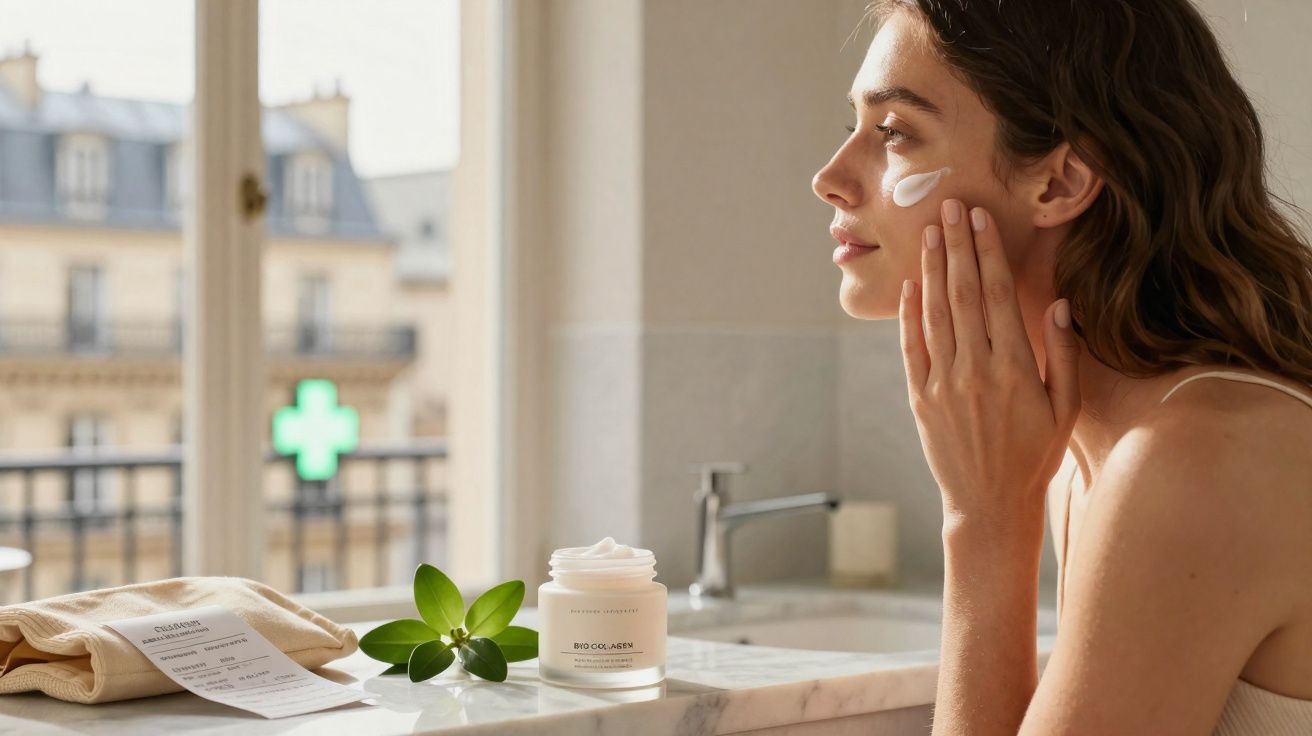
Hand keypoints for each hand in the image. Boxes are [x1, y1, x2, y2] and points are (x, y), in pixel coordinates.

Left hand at [899, 199, 1080, 535]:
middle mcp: (975, 371)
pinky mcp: (920, 398)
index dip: (988, 253)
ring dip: (932, 270)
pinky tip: (910, 284)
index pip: (998, 296)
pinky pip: (912, 348)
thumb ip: (1063, 353)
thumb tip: (1061, 302)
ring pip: (935, 314)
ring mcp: (943, 384)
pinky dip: (909, 314)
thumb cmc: (1035, 455)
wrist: (990, 503)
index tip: (980, 219)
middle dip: (956, 247)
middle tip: (948, 207)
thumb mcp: (1066, 408)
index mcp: (1015, 369)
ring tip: (929, 233)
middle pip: (963, 294)